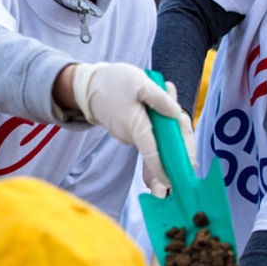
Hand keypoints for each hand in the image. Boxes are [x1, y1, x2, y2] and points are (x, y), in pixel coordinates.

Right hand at [71, 62, 195, 195]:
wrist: (86, 85)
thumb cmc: (113, 82)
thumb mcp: (140, 83)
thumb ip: (160, 99)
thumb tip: (176, 113)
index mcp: (136, 126)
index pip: (152, 154)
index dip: (163, 170)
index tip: (172, 182)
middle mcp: (130, 136)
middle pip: (158, 144)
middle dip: (173, 135)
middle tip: (180, 116)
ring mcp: (126, 135)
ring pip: (152, 135)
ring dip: (162, 122)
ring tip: (164, 91)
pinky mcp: (124, 131)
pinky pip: (144, 130)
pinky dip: (152, 121)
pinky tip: (152, 101)